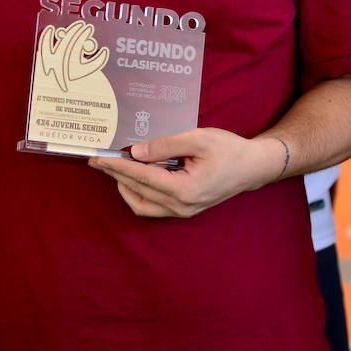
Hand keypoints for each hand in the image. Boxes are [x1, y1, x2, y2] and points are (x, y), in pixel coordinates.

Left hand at [88, 128, 283, 217]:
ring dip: (123, 185)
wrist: (252, 167)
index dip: (118, 166)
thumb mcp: (198, 139)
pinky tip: (132, 175)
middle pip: (137, 191)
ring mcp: (182, 211)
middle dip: (115, 174)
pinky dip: (137, 191)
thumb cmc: (229, 150)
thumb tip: (136, 152)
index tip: (100, 156)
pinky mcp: (183, 210)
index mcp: (185, 190)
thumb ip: (166, 146)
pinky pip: (151, 206)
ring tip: (112, 166)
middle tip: (98, 158)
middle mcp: (181, 206)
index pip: (142, 177)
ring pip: (141, 204)